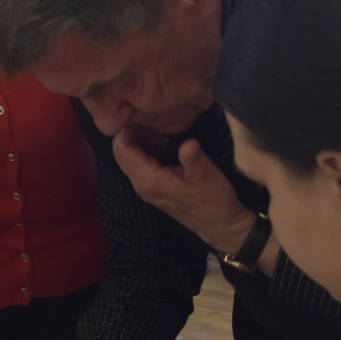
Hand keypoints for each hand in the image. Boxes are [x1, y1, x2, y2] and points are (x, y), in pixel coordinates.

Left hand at [112, 130, 256, 256]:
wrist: (219, 223)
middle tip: (153, 121)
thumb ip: (192, 156)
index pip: (121, 149)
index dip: (128, 129)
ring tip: (161, 132)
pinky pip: (140, 164)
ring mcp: (146, 187)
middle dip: (133, 133)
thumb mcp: (204, 173)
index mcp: (148, 179)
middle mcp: (141, 184)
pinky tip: (165, 144)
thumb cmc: (212, 199)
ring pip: (130, 158)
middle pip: (122, 152)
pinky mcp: (153, 187)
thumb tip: (187, 141)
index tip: (144, 116)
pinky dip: (147, 150)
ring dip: (140, 141)